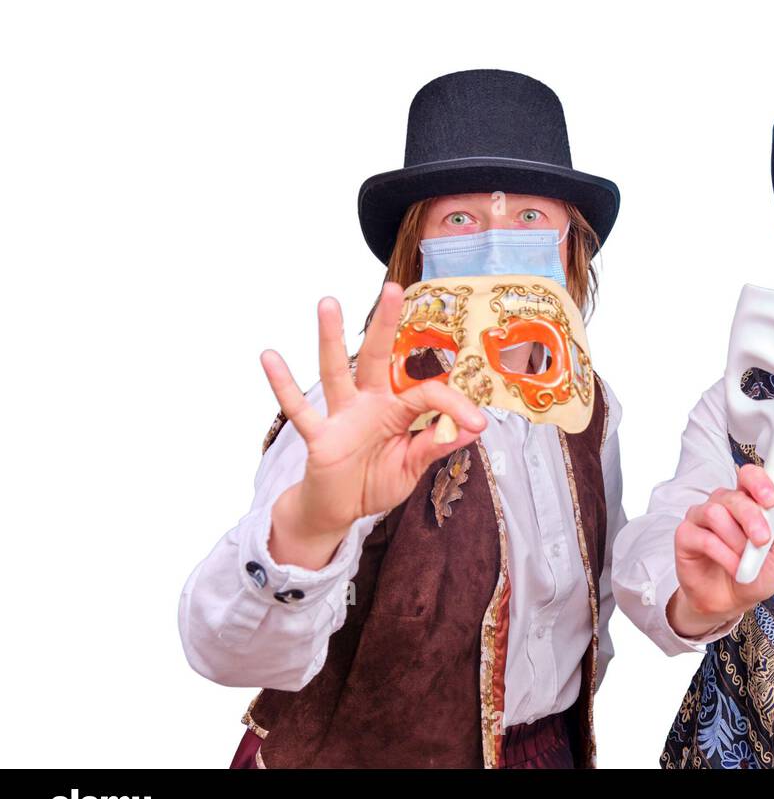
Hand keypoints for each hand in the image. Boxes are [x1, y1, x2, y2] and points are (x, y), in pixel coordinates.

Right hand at [261, 281, 487, 568]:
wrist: (338, 510)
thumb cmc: (375, 481)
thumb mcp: (412, 467)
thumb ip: (435, 446)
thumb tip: (471, 429)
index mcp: (398, 409)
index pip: (428, 394)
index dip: (455, 406)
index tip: (479, 423)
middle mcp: (369, 403)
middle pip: (377, 356)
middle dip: (384, 324)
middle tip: (394, 288)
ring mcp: (341, 416)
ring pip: (336, 371)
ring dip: (331, 339)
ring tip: (327, 303)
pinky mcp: (319, 436)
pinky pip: (298, 409)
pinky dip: (283, 385)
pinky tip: (269, 356)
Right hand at [668, 464, 773, 637]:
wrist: (730, 602)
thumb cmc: (752, 575)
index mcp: (746, 502)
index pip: (749, 477)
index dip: (759, 482)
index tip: (771, 499)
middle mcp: (722, 505)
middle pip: (733, 496)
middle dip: (751, 517)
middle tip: (761, 538)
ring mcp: (700, 518)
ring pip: (715, 513)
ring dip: (735, 540)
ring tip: (745, 561)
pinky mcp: (685, 536)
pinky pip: (704, 537)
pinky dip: (723, 555)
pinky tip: (733, 567)